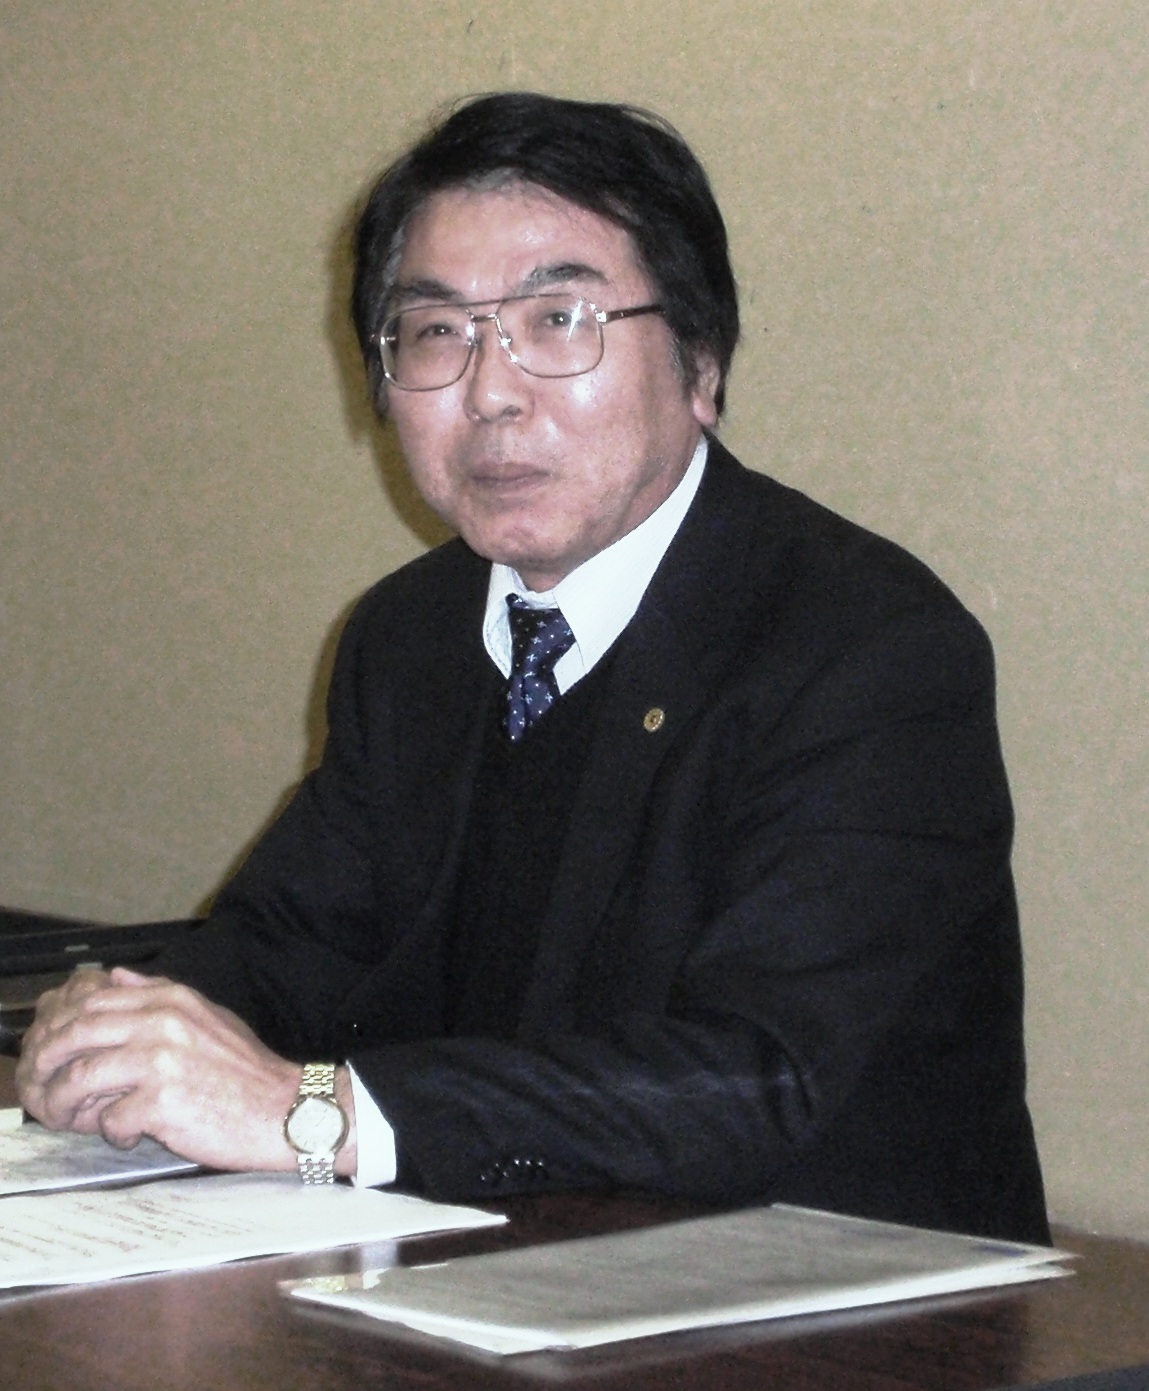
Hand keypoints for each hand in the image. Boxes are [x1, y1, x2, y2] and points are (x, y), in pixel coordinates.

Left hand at [16, 967, 356, 1174]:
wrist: (286, 1109)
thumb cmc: (245, 1071)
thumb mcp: (206, 1016)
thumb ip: (158, 994)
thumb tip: (113, 976)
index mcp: (172, 998)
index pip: (93, 1000)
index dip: (61, 1024)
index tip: (50, 1048)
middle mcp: (163, 1022)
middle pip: (76, 1033)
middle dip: (48, 1062)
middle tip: (44, 1086)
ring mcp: (161, 1060)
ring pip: (81, 1078)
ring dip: (68, 1103)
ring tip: (76, 1117)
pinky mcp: (161, 1102)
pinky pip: (110, 1119)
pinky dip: (112, 1131)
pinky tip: (130, 1133)